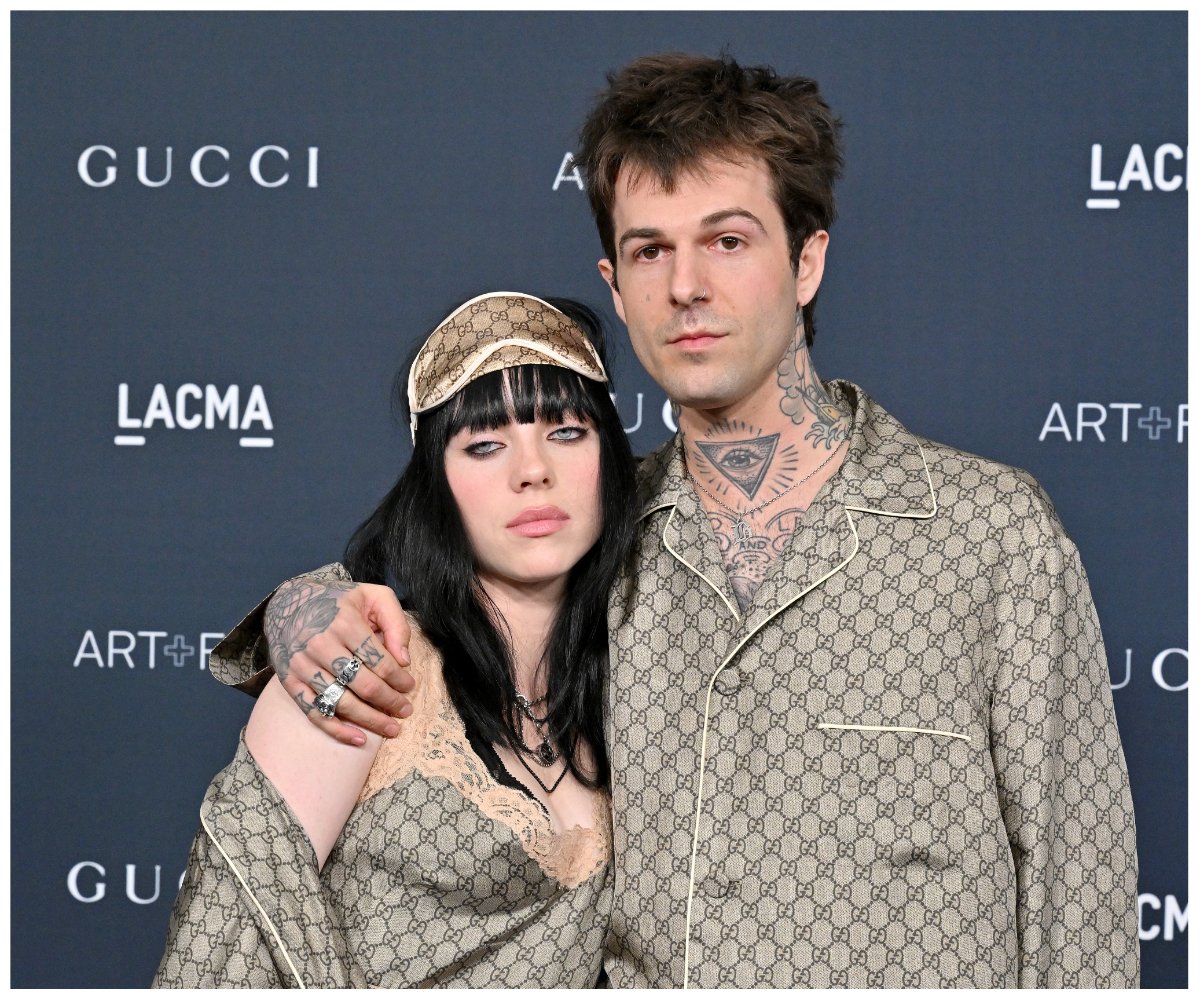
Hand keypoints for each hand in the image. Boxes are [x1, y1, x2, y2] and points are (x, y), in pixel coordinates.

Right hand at [264, 576, 413, 744]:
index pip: (380, 661)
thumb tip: (404, 660)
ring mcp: (303, 666)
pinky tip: (359, 739)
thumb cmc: (339, 601)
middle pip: (364, 685)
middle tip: (405, 710)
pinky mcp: (289, 681)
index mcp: (345, 623)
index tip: (410, 686)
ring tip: (392, 728)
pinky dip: (337, 730)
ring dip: (371, 720)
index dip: (400, 679)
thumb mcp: (373, 597)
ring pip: (342, 703)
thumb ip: (395, 623)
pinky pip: (314, 712)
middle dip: (391, 702)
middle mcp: (321, 645)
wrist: (289, 602)